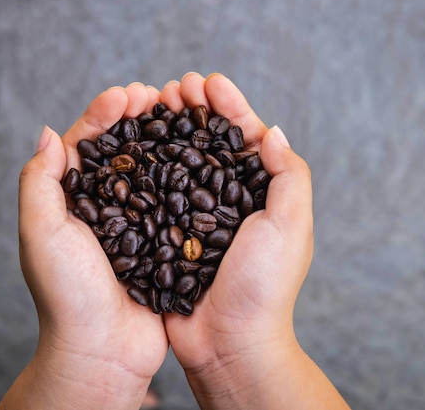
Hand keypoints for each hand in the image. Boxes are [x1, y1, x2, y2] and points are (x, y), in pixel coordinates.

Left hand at [0, 83, 167, 409]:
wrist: (103, 350)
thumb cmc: (67, 295)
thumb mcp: (41, 233)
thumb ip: (39, 182)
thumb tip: (50, 132)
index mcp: (71, 201)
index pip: (87, 144)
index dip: (104, 114)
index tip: (126, 94)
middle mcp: (103, 207)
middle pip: (123, 150)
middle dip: (138, 118)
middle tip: (157, 95)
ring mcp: (135, 223)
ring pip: (152, 170)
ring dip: (164, 139)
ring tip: (180, 114)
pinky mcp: (162, 241)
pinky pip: (175, 201)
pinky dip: (185, 175)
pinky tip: (200, 157)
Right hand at [161, 73, 347, 408]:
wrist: (227, 341)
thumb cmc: (264, 287)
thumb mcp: (290, 227)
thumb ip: (289, 175)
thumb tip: (272, 131)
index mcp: (261, 194)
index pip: (245, 137)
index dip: (228, 106)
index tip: (209, 82)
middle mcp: (229, 200)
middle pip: (209, 143)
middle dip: (193, 111)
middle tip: (173, 87)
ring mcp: (197, 216)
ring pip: (180, 162)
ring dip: (167, 131)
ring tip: (152, 105)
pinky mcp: (170, 233)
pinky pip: (157, 193)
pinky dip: (147, 167)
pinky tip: (134, 146)